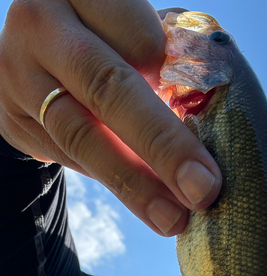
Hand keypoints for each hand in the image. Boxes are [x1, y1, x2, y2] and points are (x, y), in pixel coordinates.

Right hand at [0, 0, 221, 235]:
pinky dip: (112, 179)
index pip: (139, 40)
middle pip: (108, 90)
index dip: (173, 84)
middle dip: (162, 147)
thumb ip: (160, 63)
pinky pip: (69, 157)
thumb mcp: (130, 32)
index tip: (201, 109)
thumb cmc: (104, 40)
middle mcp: (43, 28)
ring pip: (81, 136)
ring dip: (134, 184)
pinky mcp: (14, 119)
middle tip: (202, 189)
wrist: (35, 56)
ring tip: (173, 218)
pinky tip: (145, 202)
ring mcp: (19, 75)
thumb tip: (208, 125)